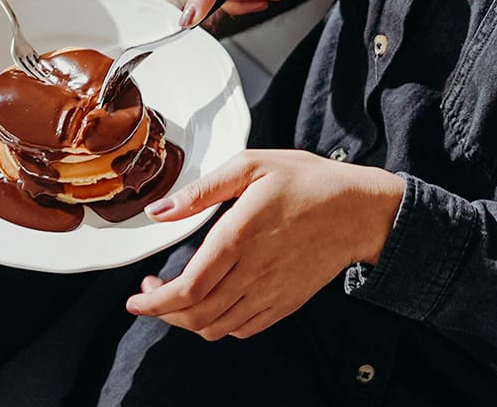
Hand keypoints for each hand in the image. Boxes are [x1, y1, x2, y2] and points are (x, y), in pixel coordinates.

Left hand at [126, 151, 404, 339]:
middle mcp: (254, 272)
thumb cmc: (307, 181)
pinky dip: (218, 326)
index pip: (188, 288)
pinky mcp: (286, 302)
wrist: (360, 210)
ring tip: (175, 300)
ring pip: (217, 327)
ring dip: (187, 321)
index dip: (155, 301)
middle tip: (150, 293)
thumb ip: (201, 190)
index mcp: (239, 236)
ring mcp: (272, 292)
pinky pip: (244, 329)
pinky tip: (211, 305)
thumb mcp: (252, 166)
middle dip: (163, 312)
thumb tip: (160, 210)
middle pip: (196, 314)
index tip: (136, 297)